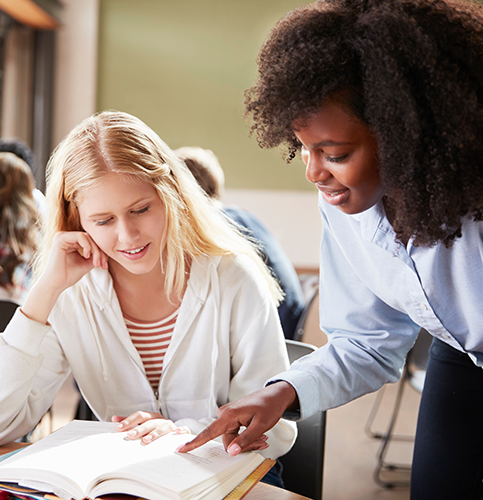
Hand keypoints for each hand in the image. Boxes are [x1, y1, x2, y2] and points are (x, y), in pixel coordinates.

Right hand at [41, 231, 107, 291]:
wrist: (56, 284)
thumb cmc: (69, 275)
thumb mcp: (87, 263)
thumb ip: (95, 254)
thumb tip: (106, 250)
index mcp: (72, 242)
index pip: (91, 242)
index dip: (101, 252)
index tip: (105, 265)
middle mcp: (67, 238)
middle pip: (91, 238)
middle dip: (100, 252)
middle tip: (103, 264)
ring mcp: (62, 236)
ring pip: (87, 237)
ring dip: (95, 250)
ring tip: (95, 263)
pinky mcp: (60, 238)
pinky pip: (80, 236)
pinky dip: (87, 246)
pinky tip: (86, 256)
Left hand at [112, 411, 190, 443]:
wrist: (175, 433)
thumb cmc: (156, 430)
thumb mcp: (143, 424)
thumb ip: (130, 422)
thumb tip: (114, 419)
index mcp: (151, 417)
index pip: (139, 416)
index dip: (129, 421)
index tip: (118, 428)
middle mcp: (160, 420)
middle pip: (149, 422)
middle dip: (139, 429)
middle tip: (130, 435)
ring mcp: (170, 426)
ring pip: (163, 427)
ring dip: (155, 433)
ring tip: (146, 440)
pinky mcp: (181, 432)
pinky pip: (183, 430)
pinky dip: (180, 430)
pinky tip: (177, 432)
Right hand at [177, 382, 296, 455]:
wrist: (275, 395)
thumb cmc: (269, 406)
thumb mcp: (260, 425)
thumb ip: (245, 439)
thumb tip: (231, 452)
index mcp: (229, 415)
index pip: (209, 432)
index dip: (195, 442)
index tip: (180, 449)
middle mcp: (225, 414)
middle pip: (228, 441)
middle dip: (244, 445)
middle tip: (263, 441)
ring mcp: (229, 416)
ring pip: (233, 439)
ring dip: (248, 442)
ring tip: (263, 437)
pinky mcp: (233, 418)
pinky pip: (236, 434)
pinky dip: (248, 437)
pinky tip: (260, 435)